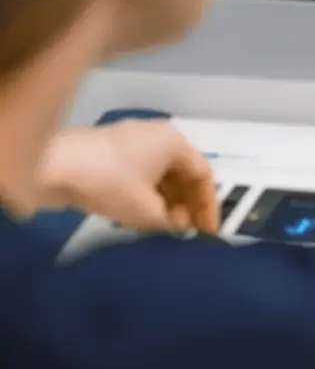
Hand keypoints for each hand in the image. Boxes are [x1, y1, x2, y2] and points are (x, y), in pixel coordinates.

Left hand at [37, 120, 218, 233]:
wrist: (52, 166)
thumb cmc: (109, 183)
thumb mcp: (147, 211)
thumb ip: (172, 221)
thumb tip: (178, 222)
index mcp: (174, 142)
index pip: (203, 175)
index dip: (208, 207)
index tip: (207, 232)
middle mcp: (157, 136)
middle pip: (182, 173)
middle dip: (185, 203)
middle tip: (186, 230)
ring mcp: (131, 141)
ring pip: (159, 174)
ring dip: (165, 201)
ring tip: (162, 227)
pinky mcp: (109, 151)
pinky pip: (139, 173)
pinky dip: (145, 193)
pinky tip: (138, 215)